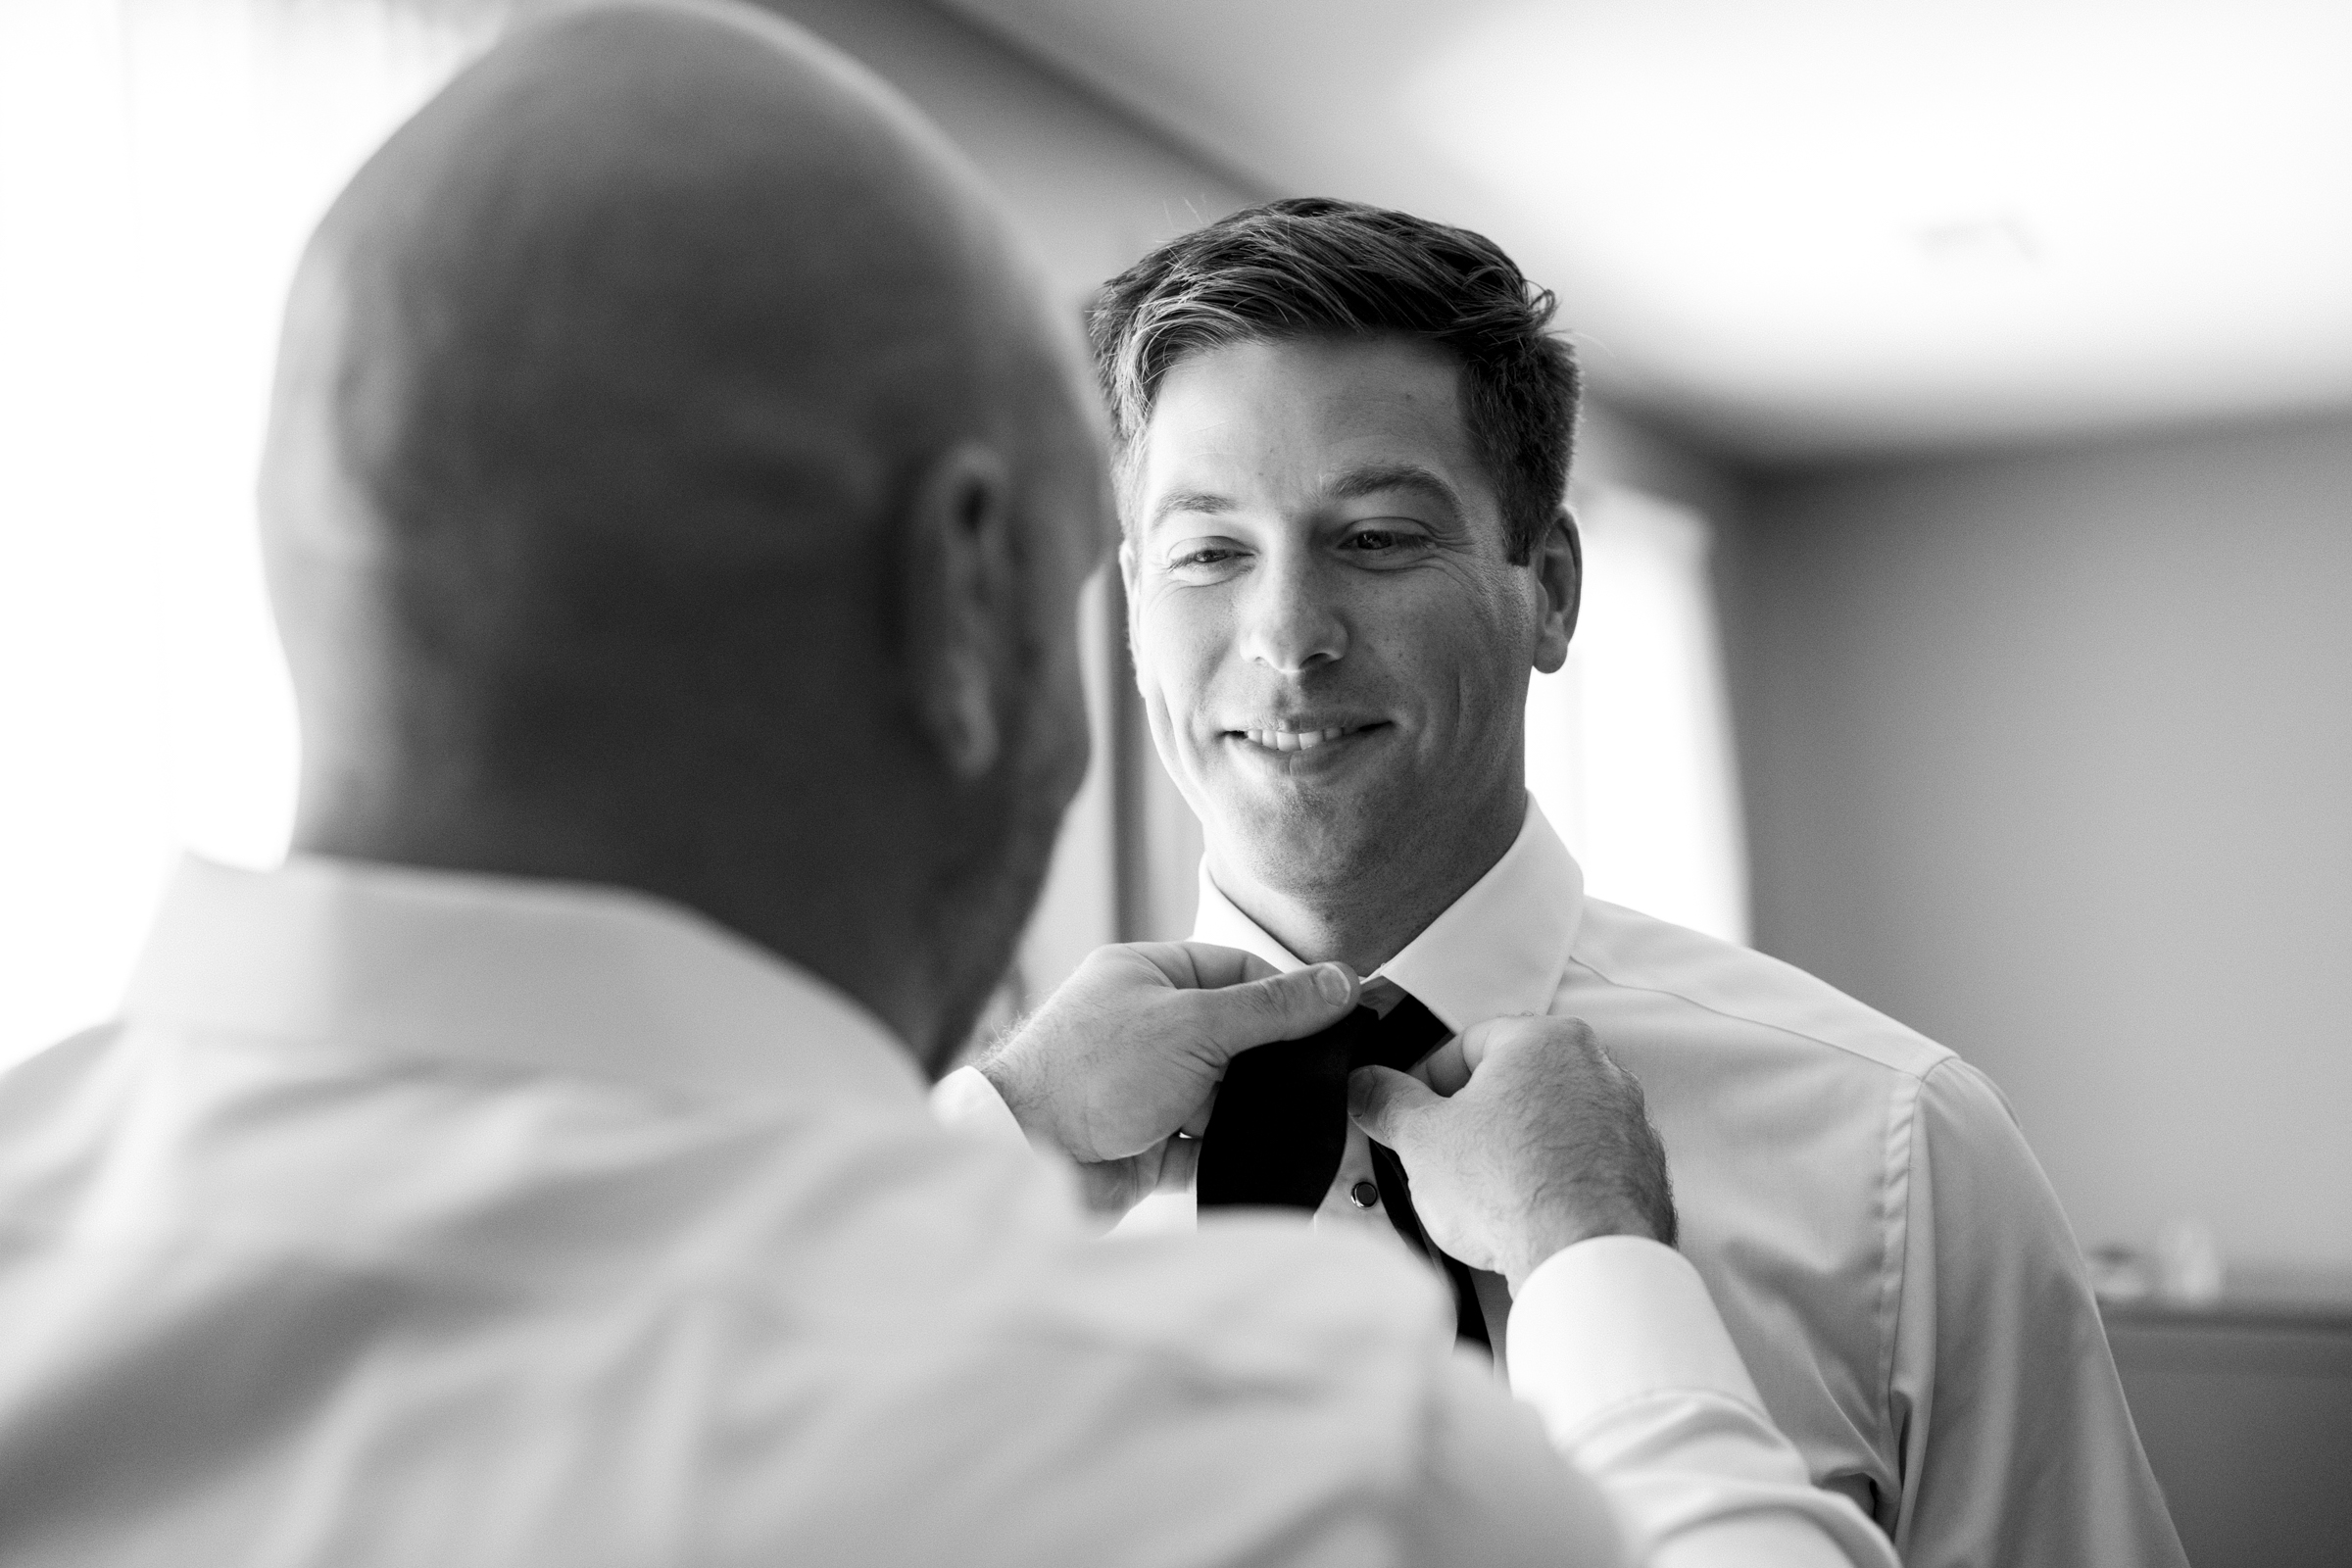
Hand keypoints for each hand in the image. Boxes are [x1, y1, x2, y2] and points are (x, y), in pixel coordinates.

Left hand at [980, 943, 1358, 1214]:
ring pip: (1224, 1095)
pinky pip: (1205, 1146)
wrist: (1026, 1159)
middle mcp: (1146, 1028)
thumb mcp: (1194, 1025)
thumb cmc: (1089, 1072)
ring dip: (1248, 1112)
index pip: (1237, 971)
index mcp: (1147, 976)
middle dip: (1270, 1063)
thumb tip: (1340, 981)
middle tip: (1321, 1080)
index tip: (1338, 1018)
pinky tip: (1256, 1158)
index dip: (1287, 995)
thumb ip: (1272, 1008)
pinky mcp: (1147, 1144)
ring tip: (1288, 1123)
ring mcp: (1146, 1088)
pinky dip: (1228, 1153)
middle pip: (1235, 1038)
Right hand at [1349, 1015, 1675, 1290]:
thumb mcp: (1421, 1139)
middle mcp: (1597, 1068)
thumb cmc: (1515, 1191)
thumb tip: (1366, 1086)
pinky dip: (1554, 1178)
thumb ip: (1385, 1100)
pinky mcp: (1640, 1169)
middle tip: (1446, 1155)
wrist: (1583, 1260)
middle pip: (1512, 1082)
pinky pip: (1582, 1162)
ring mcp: (1626, 1120)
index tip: (1415, 1115)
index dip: (1427, 1083)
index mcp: (1545, 1039)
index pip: (1467, 1043)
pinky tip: (1526, 1210)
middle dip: (1475, 1118)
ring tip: (1486, 1192)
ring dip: (1514, 1148)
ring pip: (1549, 1122)